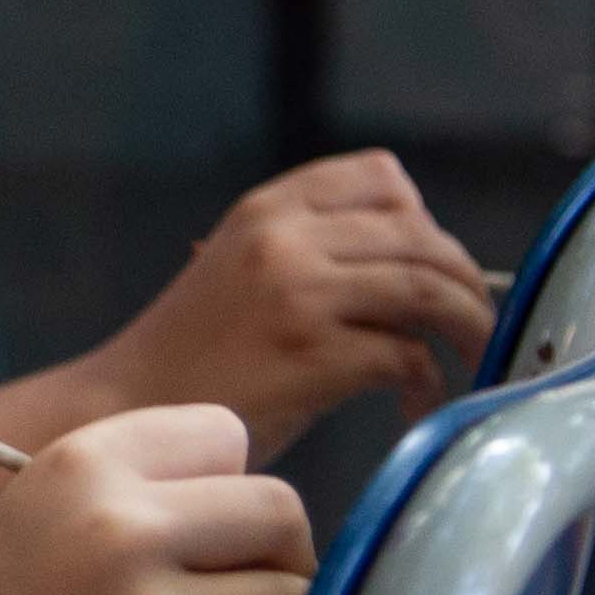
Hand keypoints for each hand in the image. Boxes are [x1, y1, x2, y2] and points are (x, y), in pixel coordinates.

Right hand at [77, 151, 498, 453]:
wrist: (123, 417)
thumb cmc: (191, 363)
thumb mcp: (242, 276)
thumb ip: (314, 255)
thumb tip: (422, 272)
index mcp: (265, 211)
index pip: (381, 177)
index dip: (423, 221)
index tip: (429, 268)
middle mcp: (282, 238)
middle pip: (422, 236)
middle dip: (464, 284)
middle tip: (471, 328)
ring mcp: (297, 294)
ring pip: (430, 287)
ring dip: (468, 328)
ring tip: (469, 362)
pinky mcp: (311, 355)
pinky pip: (409, 355)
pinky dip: (430, 383)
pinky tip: (415, 406)